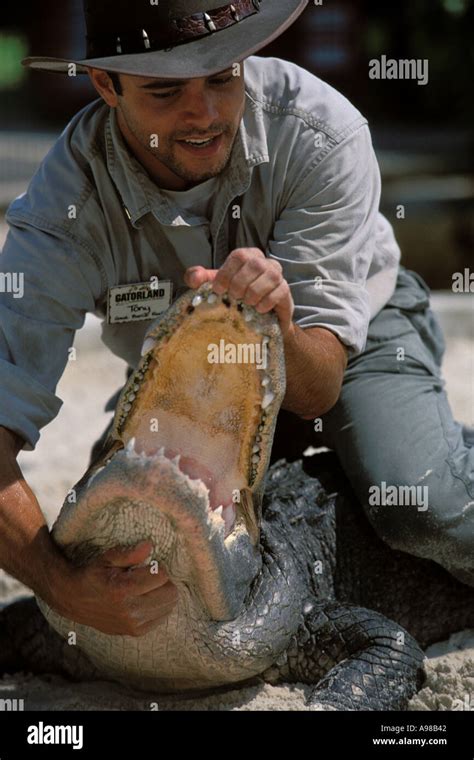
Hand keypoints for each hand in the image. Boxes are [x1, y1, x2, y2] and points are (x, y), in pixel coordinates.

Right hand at [52, 540, 177, 636]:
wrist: (74, 600)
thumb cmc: (93, 575)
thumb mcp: (108, 558)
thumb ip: (130, 553)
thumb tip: (150, 546)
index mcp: (123, 590)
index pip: (162, 576)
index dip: (156, 567)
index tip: (144, 566)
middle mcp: (130, 611)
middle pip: (171, 593)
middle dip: (163, 581)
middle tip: (148, 577)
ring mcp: (133, 625)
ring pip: (170, 606)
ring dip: (163, 593)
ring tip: (146, 588)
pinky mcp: (135, 632)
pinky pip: (162, 617)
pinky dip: (159, 606)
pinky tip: (145, 600)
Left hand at [184, 248, 294, 337]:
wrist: (259, 320)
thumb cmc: (236, 299)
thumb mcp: (217, 288)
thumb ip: (201, 280)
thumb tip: (193, 278)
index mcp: (246, 257)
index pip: (239, 256)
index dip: (227, 273)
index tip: (218, 290)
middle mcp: (264, 262)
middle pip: (255, 264)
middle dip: (240, 283)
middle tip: (234, 298)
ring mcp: (277, 275)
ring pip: (270, 275)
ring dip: (254, 292)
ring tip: (246, 304)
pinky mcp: (285, 291)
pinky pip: (279, 292)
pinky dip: (266, 302)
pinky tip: (258, 310)